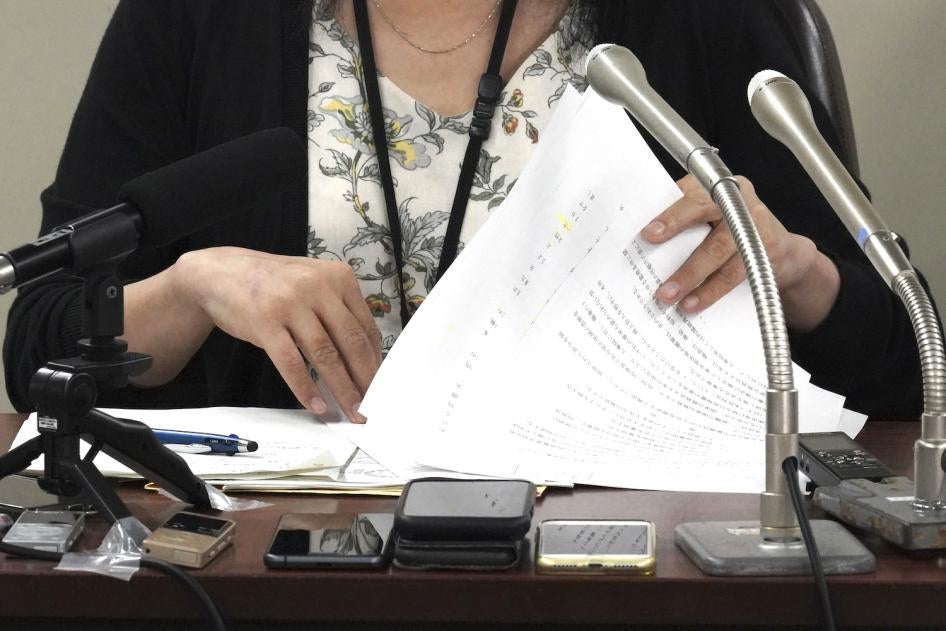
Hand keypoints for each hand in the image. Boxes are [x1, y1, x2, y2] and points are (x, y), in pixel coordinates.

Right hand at [172, 247, 380, 420]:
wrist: (221, 273)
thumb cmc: (275, 284)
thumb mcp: (314, 284)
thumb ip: (339, 311)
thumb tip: (364, 358)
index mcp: (339, 277)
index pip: (365, 327)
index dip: (374, 361)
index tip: (379, 385)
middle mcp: (318, 287)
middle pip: (351, 342)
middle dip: (365, 379)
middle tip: (371, 406)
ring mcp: (290, 303)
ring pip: (325, 355)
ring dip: (341, 388)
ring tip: (350, 410)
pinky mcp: (264, 322)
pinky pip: (291, 362)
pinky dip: (305, 388)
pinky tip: (316, 405)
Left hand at [640, 175, 840, 331]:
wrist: (783, 255)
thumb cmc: (731, 235)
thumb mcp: (709, 220)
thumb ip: (683, 223)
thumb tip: (640, 246)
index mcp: (715, 187)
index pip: (687, 192)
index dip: (668, 210)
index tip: (647, 231)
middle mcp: (735, 199)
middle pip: (702, 210)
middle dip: (674, 227)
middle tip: (649, 244)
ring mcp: (753, 223)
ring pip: (716, 249)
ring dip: (689, 275)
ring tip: (667, 295)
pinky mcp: (764, 250)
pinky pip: (734, 274)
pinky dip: (711, 291)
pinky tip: (693, 303)